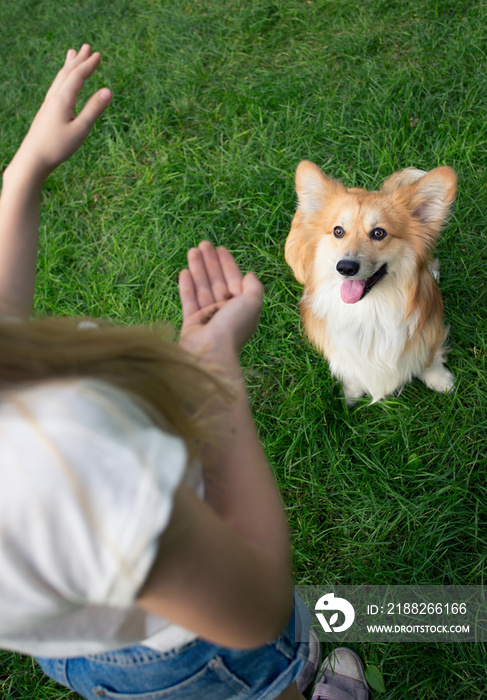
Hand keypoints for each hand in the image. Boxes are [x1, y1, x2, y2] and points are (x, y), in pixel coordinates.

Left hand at [11, 44, 111, 181]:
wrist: (33, 158)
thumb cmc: (58, 146)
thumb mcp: (81, 129)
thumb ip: (94, 109)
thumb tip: (109, 90)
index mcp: (62, 99)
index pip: (77, 76)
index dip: (88, 65)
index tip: (98, 55)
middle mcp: (54, 97)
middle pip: (67, 73)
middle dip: (78, 60)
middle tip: (86, 47)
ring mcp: (48, 104)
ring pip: (60, 79)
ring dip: (68, 66)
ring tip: (72, 55)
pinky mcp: (47, 112)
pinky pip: (56, 88)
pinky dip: (62, 78)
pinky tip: (63, 83)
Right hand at [179, 241, 263, 360]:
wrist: (211, 352)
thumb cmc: (233, 327)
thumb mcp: (252, 303)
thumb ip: (254, 287)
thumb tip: (250, 274)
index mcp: (242, 308)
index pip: (234, 280)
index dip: (228, 263)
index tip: (220, 248)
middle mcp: (225, 312)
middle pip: (217, 281)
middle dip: (211, 262)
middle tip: (203, 243)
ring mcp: (208, 318)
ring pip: (202, 288)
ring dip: (198, 269)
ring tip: (192, 251)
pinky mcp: (191, 323)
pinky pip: (189, 300)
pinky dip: (187, 286)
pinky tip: (184, 271)